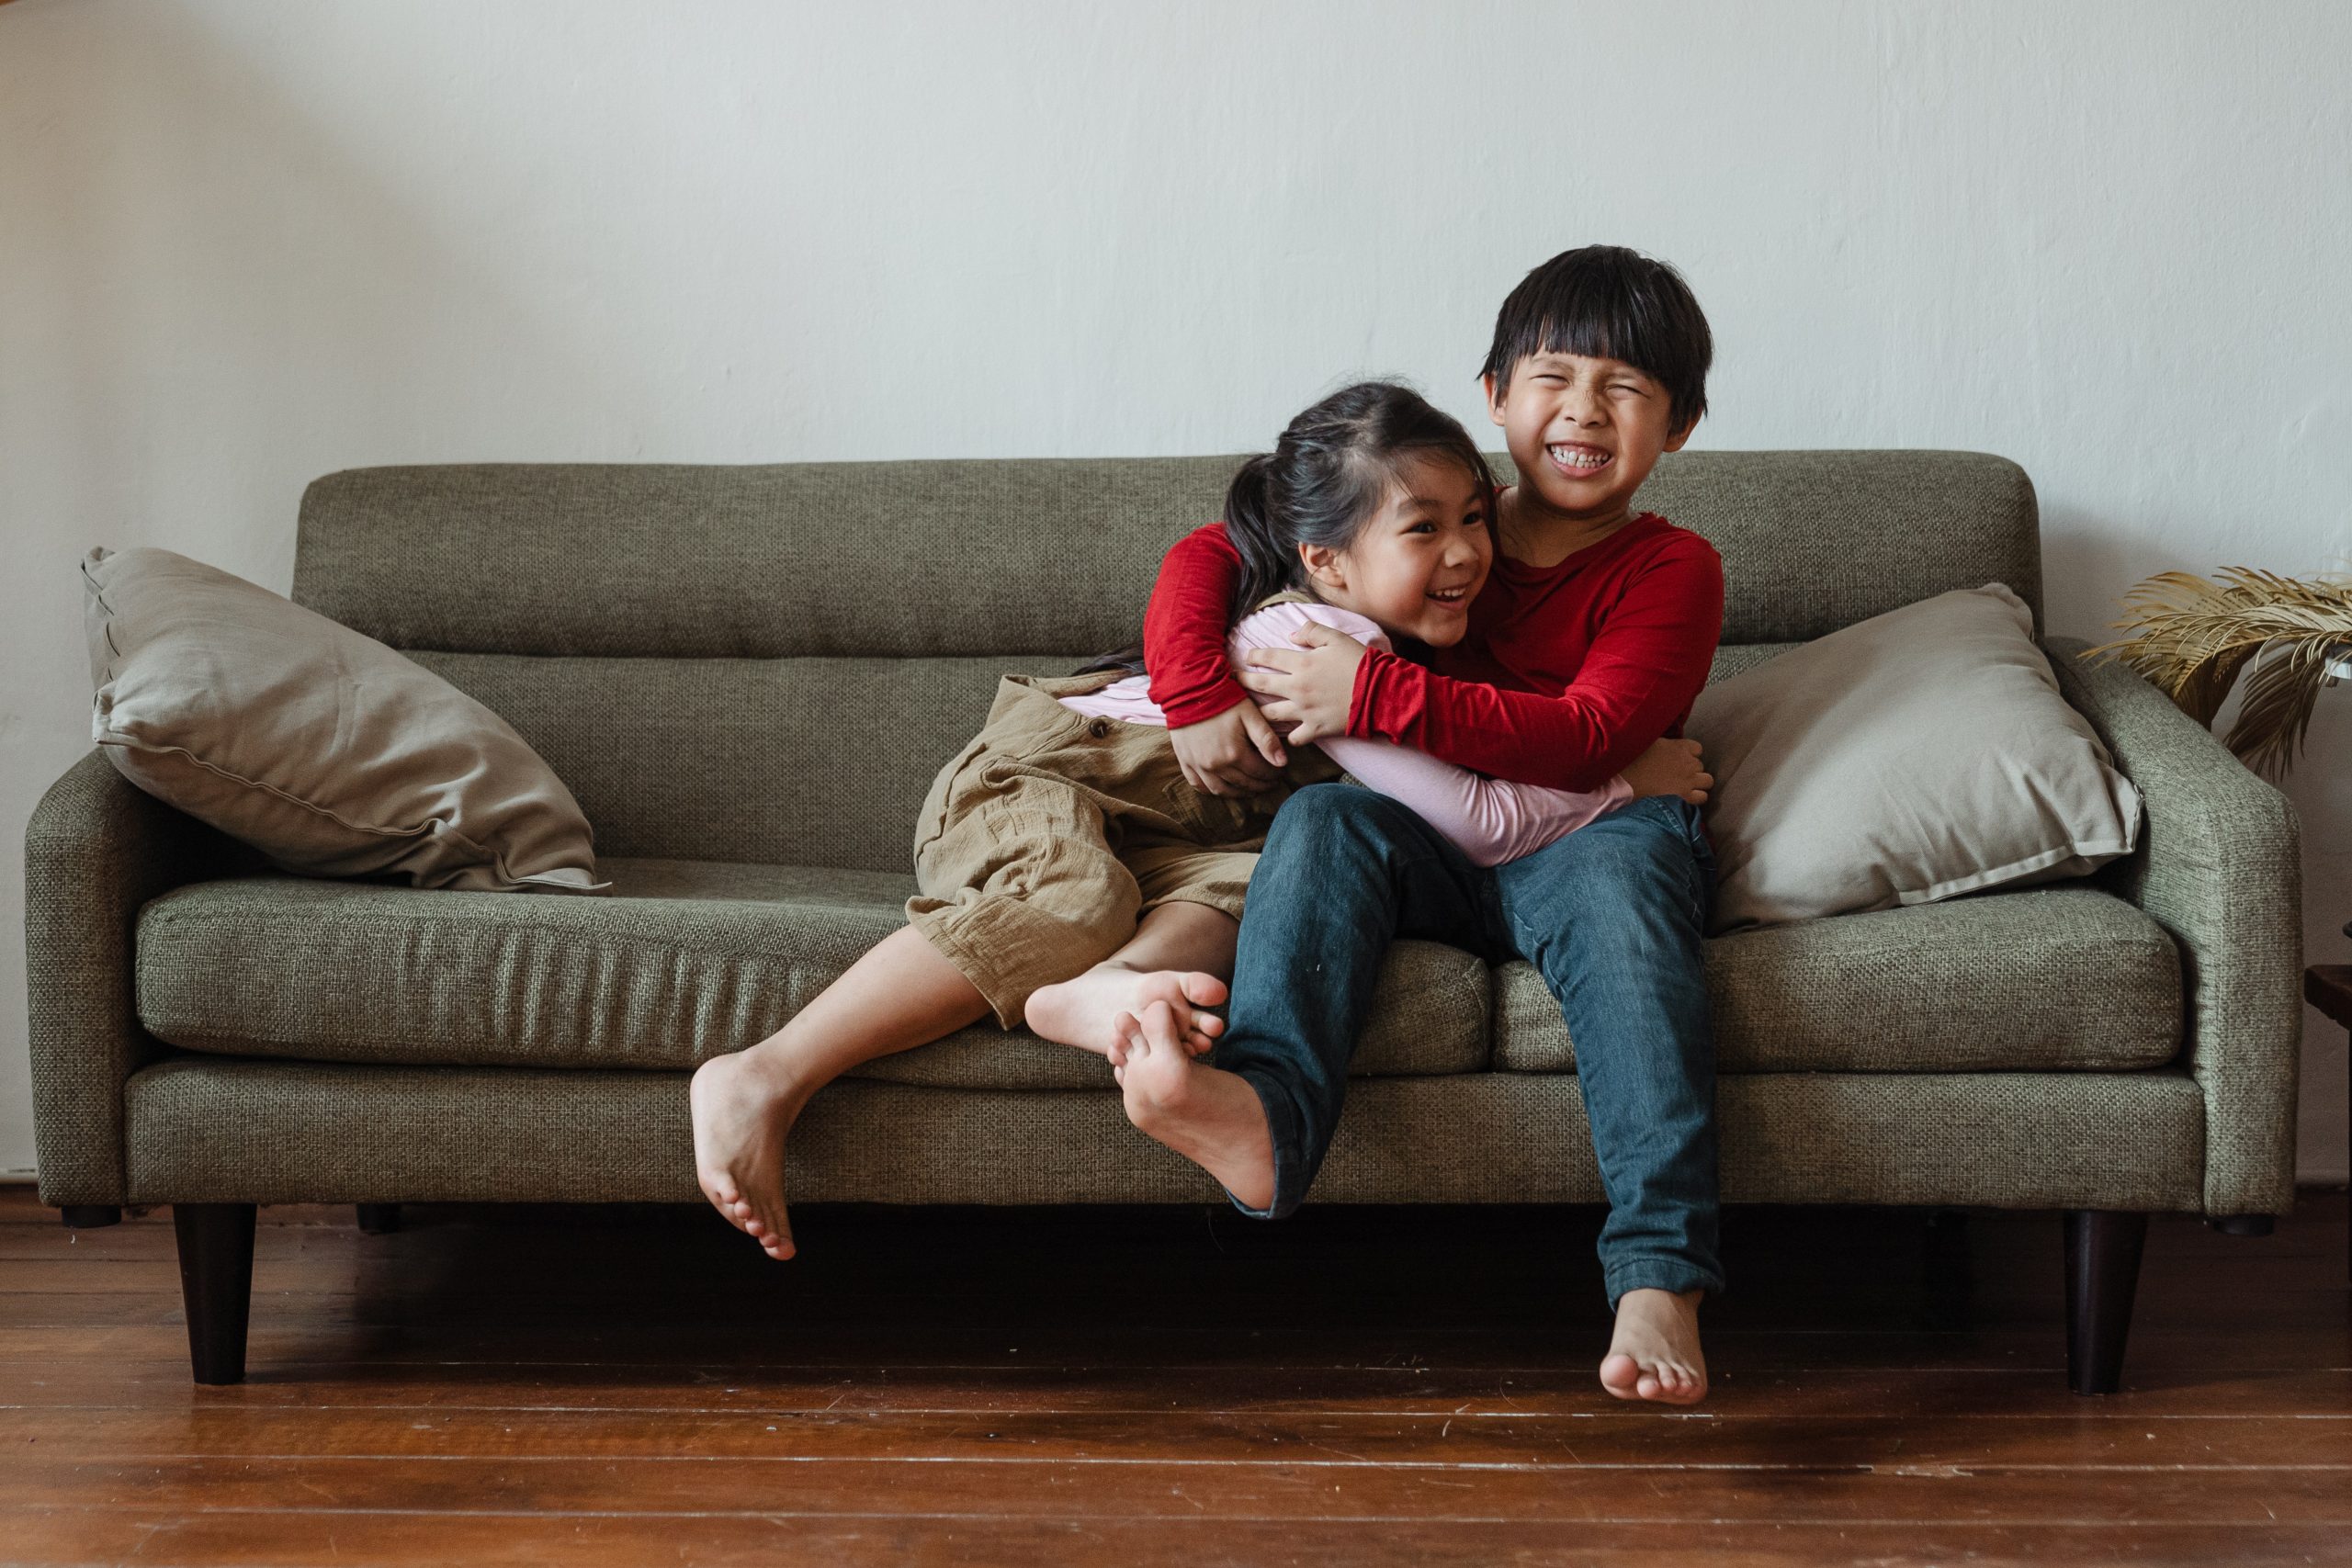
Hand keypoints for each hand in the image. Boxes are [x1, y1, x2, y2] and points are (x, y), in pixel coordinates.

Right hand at [1169, 701, 1287, 795]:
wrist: (1189, 689)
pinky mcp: (1185, 762)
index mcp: (1235, 754)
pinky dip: (1212, 791)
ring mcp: (1198, 766)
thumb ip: (1266, 739)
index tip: (1280, 773)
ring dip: (1238, 793)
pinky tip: (1222, 787)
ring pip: (1222, 790)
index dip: (1273, 775)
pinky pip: (1199, 786)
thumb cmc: (1223, 699)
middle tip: (1270, 782)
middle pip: (1244, 784)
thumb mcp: (1250, 715)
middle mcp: (1216, 765)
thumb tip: (1282, 763)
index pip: (1260, 773)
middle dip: (1260, 785)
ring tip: (1250, 789)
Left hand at [1233, 622, 1368, 745]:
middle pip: (1260, 685)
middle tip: (1233, 681)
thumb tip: (1291, 635)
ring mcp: (1305, 711)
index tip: (1246, 656)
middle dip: (1243, 682)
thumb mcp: (1337, 638)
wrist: (1380, 692)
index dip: (1253, 655)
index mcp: (1301, 663)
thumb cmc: (1359, 663)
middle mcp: (1297, 688)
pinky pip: (1295, 738)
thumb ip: (1311, 631)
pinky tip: (1285, 735)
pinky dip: (1289, 737)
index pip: (1268, 657)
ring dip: (1258, 712)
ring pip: (1270, 714)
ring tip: (1250, 711)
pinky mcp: (1316, 729)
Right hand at [1619, 736, 1712, 804]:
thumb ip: (1663, 742)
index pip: (1698, 748)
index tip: (1679, 759)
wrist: (1628, 777)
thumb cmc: (1634, 758)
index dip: (1690, 754)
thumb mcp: (1649, 740)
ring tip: (1686, 786)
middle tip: (1677, 774)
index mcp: (1680, 746)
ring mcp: (1688, 779)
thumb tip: (1662, 742)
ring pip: (1708, 780)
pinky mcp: (1684, 794)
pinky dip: (1697, 797)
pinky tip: (1687, 797)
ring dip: (1699, 783)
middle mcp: (1688, 762)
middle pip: (1700, 765)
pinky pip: (1702, 797)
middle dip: (1691, 770)